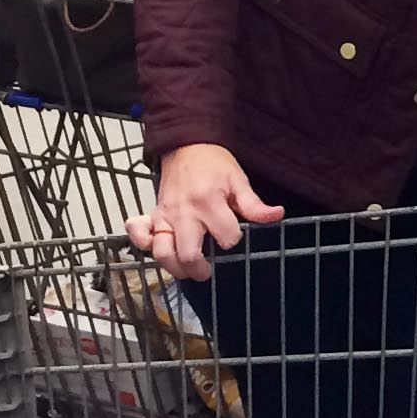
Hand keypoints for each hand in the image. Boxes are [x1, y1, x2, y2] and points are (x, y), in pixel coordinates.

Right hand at [124, 143, 284, 280]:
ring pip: (161, 252)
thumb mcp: (239, 181)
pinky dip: (143, 246)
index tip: (233, 235)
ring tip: (187, 269)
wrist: (187, 146)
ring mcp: (165, 215)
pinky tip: (159, 250)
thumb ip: (254, 205)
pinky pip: (139, 235)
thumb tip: (277, 216)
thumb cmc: (215, 164)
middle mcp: (185, 212)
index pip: (225, 237)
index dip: (233, 239)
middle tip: (206, 271)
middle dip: (198, 269)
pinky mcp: (153, 215)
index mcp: (209, 203)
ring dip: (174, 267)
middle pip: (187, 254)